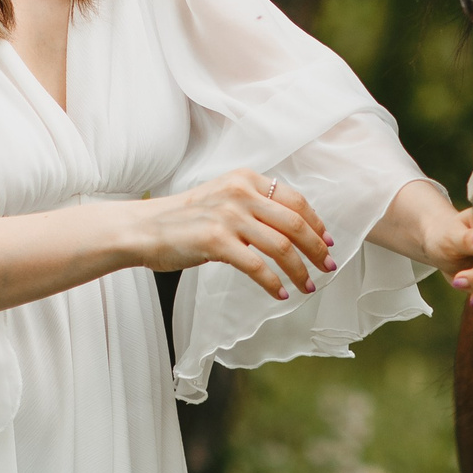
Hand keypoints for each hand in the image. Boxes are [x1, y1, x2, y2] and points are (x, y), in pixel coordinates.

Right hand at [131, 169, 335, 301]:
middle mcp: (241, 193)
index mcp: (246, 179)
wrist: (143, 228)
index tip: (327, 241)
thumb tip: (288, 227)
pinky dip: (274, 283)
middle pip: (295, 223)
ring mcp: (229, 216)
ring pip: (281, 247)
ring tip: (309, 286)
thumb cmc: (183, 218)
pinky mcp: (217, 241)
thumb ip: (252, 204)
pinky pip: (257, 266)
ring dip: (300, 270)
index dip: (316, 223)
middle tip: (328, 267)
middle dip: (317, 249)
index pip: (295, 200)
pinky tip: (281, 293)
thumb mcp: (222, 197)